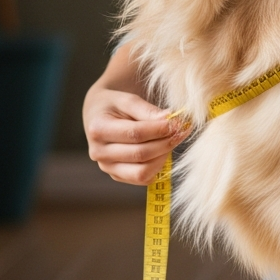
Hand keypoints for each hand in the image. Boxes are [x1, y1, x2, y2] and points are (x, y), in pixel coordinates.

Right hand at [83, 43, 186, 184]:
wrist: (99, 115)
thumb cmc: (115, 105)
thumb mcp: (127, 99)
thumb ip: (148, 110)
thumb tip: (170, 119)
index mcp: (98, 129)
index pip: (135, 133)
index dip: (160, 129)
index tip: (178, 122)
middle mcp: (98, 152)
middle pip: (140, 154)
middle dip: (166, 143)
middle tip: (182, 131)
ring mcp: (107, 167)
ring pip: (142, 172)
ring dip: (164, 157)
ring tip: (172, 140)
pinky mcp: (117, 176)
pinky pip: (143, 179)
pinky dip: (158, 167)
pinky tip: (163, 151)